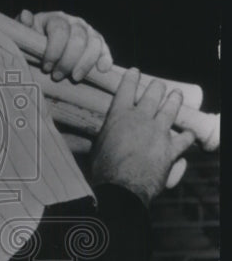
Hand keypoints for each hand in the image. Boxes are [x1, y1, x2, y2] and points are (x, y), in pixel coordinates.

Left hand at [18, 9, 113, 82]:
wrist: (44, 48)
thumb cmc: (32, 43)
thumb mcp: (25, 35)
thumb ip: (23, 27)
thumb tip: (25, 15)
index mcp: (56, 19)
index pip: (59, 30)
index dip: (54, 51)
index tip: (46, 68)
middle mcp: (75, 23)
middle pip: (78, 38)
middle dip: (68, 60)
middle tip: (57, 77)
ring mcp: (88, 32)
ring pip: (93, 44)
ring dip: (85, 63)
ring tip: (74, 78)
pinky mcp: (98, 45)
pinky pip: (105, 50)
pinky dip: (105, 59)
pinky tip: (102, 70)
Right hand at [89, 68, 195, 205]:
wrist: (121, 188)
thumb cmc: (103, 170)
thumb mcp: (95, 148)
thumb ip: (98, 138)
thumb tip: (72, 139)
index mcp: (119, 116)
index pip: (127, 88)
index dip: (132, 77)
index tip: (135, 72)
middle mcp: (141, 118)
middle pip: (154, 93)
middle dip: (157, 87)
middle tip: (158, 86)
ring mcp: (159, 132)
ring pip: (172, 108)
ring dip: (175, 100)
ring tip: (176, 96)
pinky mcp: (171, 149)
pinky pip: (185, 138)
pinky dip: (187, 135)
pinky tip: (188, 134)